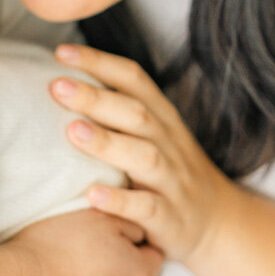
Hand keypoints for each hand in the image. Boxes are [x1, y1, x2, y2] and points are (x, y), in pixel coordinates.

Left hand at [51, 44, 230, 262]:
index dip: (99, 62)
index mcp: (162, 117)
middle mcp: (168, 143)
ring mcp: (172, 181)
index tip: (61, 52)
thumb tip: (59, 80)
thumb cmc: (167, 170)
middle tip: (56, 86)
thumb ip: (115, 109)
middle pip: (135, 113)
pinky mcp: (170, 219)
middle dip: (95, 98)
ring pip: (144, 157)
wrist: (218, 223)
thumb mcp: (151, 134)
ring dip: (107, 143)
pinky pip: (147, 208)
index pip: (133, 79)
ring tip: (72, 131)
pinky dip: (120, 201)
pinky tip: (91, 195)